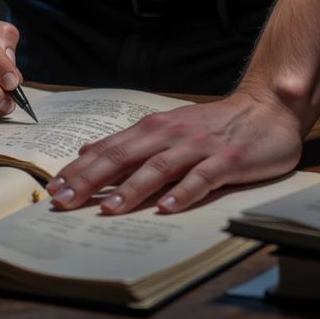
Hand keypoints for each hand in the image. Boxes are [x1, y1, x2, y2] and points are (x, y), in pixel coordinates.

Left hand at [45, 89, 303, 214]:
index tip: (53, 188)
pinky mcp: (227, 160)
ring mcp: (199, 146)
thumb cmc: (214, 125)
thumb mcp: (167, 128)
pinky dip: (184, 192)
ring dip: (133, 189)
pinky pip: (203, 178)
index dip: (80, 168)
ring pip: (159, 167)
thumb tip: (87, 150)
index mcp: (154, 128)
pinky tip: (168, 207)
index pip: (109, 148)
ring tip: (110, 209)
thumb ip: (131, 141)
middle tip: (65, 200)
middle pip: (125, 156)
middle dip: (93, 179)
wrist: (266, 109)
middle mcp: (171, 133)